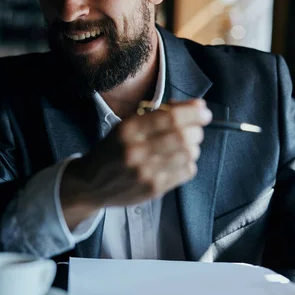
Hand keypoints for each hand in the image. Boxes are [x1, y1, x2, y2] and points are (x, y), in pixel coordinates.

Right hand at [61, 99, 211, 227]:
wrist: (91, 183)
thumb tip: (198, 106)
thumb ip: (160, 114)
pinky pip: (186, 172)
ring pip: (188, 155)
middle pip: (183, 137)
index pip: (170, 118)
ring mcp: (145, 172)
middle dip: (197, 130)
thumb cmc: (114, 149)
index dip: (193, 114)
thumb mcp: (128, 125)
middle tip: (196, 130)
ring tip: (186, 146)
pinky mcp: (153, 189)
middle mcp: (136, 151)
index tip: (204, 112)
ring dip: (193, 147)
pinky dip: (189, 163)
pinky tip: (179, 161)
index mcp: (128, 129)